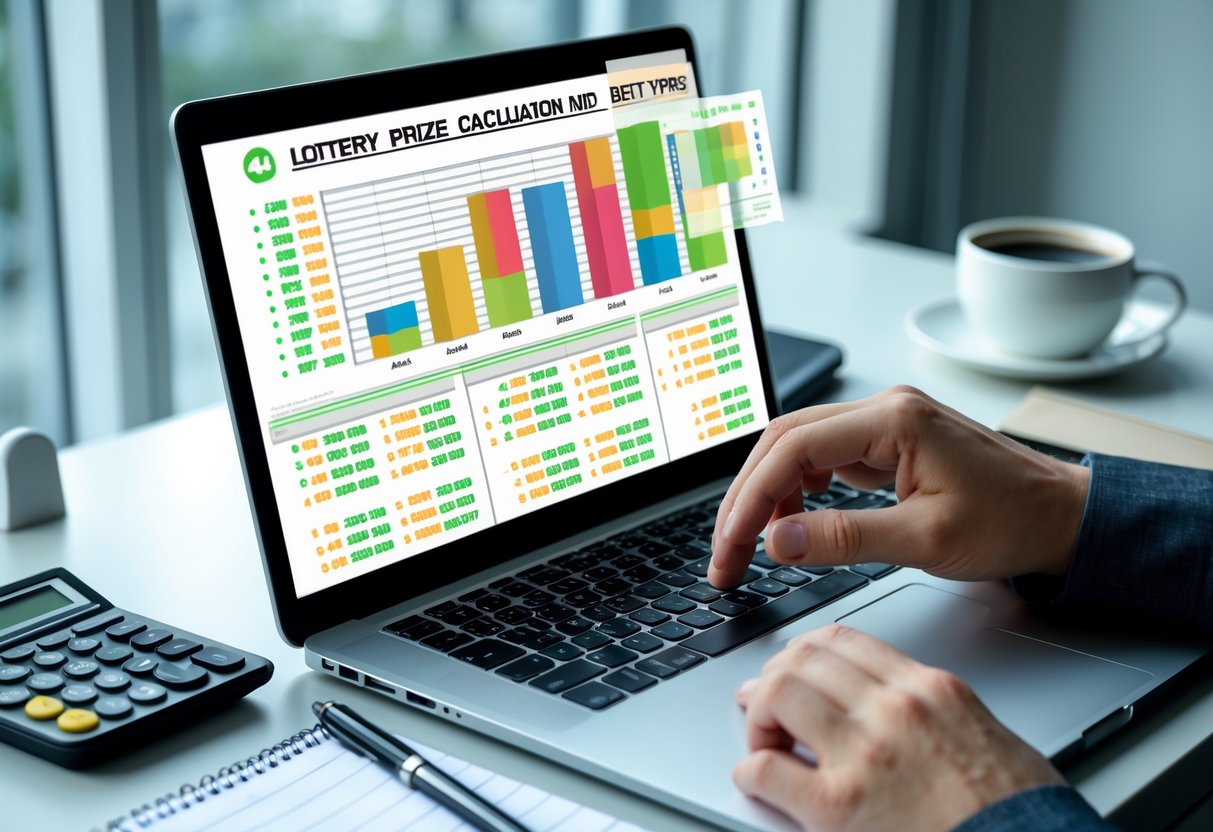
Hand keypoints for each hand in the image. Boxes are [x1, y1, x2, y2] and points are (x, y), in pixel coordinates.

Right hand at [709, 386, 1089, 587]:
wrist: (1062, 517)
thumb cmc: (1012, 523)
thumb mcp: (926, 541)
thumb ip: (846, 539)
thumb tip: (778, 541)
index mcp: (894, 419)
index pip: (794, 449)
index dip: (751, 499)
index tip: (732, 545)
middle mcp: (884, 408)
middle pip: (785, 439)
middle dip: (747, 496)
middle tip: (727, 552)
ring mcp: (884, 422)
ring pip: (798, 446)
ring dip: (768, 493)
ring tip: (752, 545)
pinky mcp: (887, 441)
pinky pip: (823, 457)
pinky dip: (796, 490)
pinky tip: (791, 524)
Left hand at [734, 625, 1063, 830]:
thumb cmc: (1018, 810)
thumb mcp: (978, 732)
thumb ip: (928, 708)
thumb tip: (883, 704)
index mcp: (928, 689)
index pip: (842, 640)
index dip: (803, 653)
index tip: (791, 670)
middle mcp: (894, 710)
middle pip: (802, 659)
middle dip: (773, 679)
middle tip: (764, 708)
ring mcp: (865, 754)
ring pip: (778, 695)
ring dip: (759, 720)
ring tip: (768, 747)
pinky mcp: (840, 807)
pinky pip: (766, 770)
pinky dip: (752, 774)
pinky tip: (763, 783)